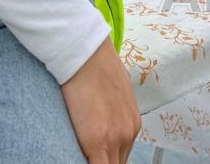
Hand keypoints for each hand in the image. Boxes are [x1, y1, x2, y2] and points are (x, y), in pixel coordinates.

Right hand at [61, 37, 141, 162]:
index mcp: (132, 124)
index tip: (100, 157)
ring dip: (97, 163)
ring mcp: (114, 139)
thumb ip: (115, 116)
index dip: (110, 160)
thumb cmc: (98, 68)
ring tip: (85, 156)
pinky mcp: (97, 142)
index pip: (122, 157)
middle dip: (104, 161)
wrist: (87, 57)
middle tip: (91, 157)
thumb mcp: (116, 93)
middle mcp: (128, 133)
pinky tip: (78, 160)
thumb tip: (106, 124)